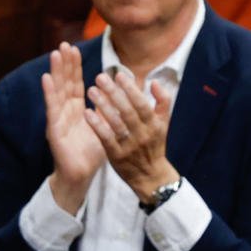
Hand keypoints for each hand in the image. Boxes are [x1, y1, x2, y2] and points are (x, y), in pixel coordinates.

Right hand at [40, 42, 105, 212]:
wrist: (81, 174)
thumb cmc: (92, 152)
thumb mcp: (106, 124)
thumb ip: (111, 107)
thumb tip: (123, 89)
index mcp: (77, 109)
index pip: (75, 83)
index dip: (74, 66)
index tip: (74, 48)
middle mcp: (65, 111)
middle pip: (65, 83)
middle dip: (64, 63)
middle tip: (63, 44)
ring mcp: (58, 119)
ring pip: (57, 91)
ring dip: (55, 72)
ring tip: (55, 54)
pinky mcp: (54, 129)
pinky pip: (52, 108)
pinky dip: (49, 92)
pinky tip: (46, 79)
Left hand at [85, 70, 175, 202]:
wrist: (150, 176)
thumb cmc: (154, 145)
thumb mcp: (163, 124)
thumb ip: (162, 102)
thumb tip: (155, 82)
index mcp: (155, 124)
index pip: (141, 103)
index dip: (130, 88)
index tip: (119, 74)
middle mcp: (143, 134)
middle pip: (127, 110)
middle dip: (113, 92)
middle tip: (99, 77)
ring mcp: (129, 145)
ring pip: (115, 123)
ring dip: (102, 105)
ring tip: (91, 91)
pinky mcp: (116, 156)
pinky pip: (105, 138)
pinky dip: (96, 125)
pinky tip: (86, 113)